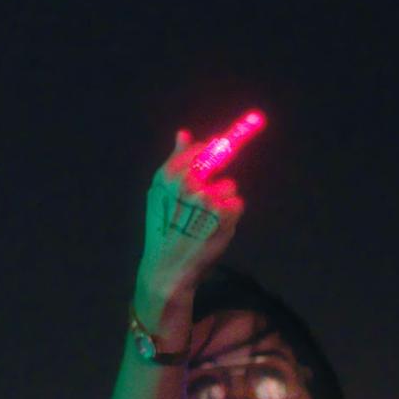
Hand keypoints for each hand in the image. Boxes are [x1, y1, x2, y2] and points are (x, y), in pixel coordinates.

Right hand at [136, 128, 244, 309]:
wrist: (168, 266)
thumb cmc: (165, 228)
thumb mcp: (160, 193)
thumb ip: (174, 161)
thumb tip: (184, 132)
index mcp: (168, 175)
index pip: (202, 148)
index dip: (214, 148)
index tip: (221, 147)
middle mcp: (188, 183)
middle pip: (221, 160)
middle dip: (218, 174)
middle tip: (208, 197)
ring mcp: (208, 197)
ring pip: (228, 186)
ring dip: (222, 200)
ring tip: (205, 219)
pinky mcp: (225, 213)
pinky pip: (237, 203)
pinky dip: (230, 215)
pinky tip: (215, 227)